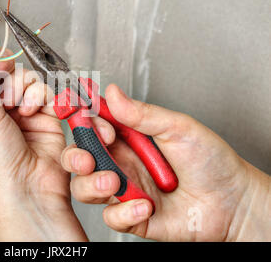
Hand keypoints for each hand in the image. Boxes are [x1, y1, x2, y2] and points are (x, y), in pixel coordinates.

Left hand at [0, 34, 86, 240]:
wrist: (28, 191)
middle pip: (6, 74)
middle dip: (9, 79)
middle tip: (7, 92)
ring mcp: (23, 114)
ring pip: (28, 81)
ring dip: (27, 90)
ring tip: (23, 109)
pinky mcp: (46, 117)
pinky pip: (46, 92)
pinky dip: (43, 97)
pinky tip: (37, 111)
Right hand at [61, 84, 269, 240]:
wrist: (234, 203)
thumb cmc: (212, 162)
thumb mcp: (178, 128)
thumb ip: (142, 113)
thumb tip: (113, 93)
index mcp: (129, 139)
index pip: (94, 128)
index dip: (88, 125)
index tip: (97, 124)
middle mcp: (123, 163)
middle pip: (81, 159)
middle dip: (76, 157)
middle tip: (89, 157)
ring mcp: (126, 190)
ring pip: (86, 188)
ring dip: (94, 185)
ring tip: (114, 182)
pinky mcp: (132, 216)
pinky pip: (111, 217)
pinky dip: (123, 213)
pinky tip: (145, 206)